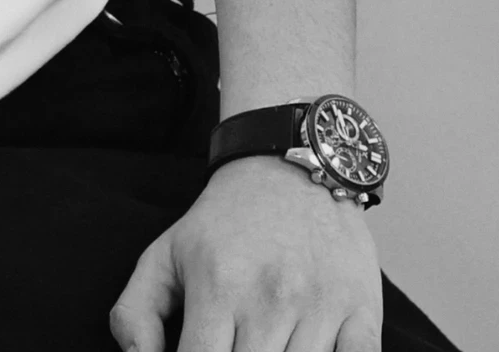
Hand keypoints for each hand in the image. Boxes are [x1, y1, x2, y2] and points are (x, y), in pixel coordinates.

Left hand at [108, 154, 383, 351]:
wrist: (288, 165)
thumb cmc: (222, 224)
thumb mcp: (163, 255)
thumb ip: (135, 316)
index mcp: (217, 287)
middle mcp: (270, 298)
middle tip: (233, 348)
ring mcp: (321, 306)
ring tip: (263, 346)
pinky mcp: (362, 312)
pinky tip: (305, 351)